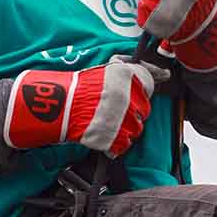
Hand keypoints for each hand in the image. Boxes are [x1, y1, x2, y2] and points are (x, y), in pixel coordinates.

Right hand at [5, 59, 163, 157]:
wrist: (53, 106)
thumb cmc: (80, 88)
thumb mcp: (108, 70)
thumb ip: (133, 71)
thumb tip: (163, 74)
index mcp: (127, 76)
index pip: (149, 84)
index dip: (142, 90)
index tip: (135, 93)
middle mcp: (127, 97)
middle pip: (144, 110)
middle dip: (132, 111)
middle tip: (113, 110)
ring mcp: (121, 119)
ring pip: (135, 130)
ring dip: (124, 128)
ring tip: (106, 122)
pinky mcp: (111, 138)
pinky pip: (122, 146)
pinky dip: (114, 145)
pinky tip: (103, 135)